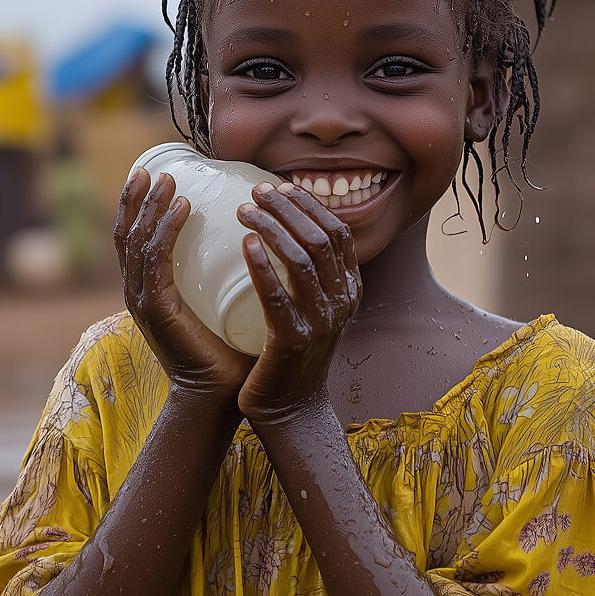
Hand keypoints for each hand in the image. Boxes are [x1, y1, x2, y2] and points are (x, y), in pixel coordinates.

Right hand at [113, 167, 254, 403]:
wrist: (216, 398)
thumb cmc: (226, 353)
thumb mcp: (218, 305)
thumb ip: (223, 277)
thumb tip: (253, 241)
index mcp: (150, 291)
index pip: (134, 240)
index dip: (138, 207)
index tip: (152, 175)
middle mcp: (138, 293)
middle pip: (126, 235)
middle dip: (136, 199)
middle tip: (150, 168)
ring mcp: (142, 302)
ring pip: (137, 242)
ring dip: (151, 206)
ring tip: (168, 180)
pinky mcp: (155, 311)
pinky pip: (155, 262)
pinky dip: (166, 231)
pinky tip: (184, 209)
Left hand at [235, 182, 361, 423]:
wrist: (291, 409)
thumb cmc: (293, 352)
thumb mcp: (316, 308)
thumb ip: (310, 273)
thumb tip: (285, 224)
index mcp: (349, 289)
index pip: (337, 232)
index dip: (310, 204)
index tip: (280, 186)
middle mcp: (342, 302)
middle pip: (320, 238)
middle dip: (288, 208)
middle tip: (256, 191)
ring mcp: (321, 321)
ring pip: (301, 259)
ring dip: (272, 228)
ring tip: (244, 210)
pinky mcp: (293, 340)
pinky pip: (277, 295)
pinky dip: (262, 265)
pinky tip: (245, 244)